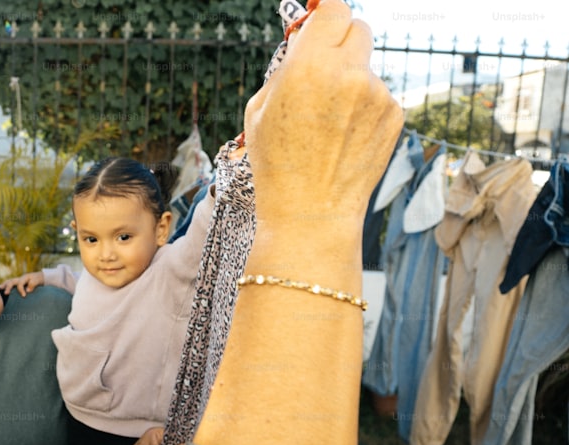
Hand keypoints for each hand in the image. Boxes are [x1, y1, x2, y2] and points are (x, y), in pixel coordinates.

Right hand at [0, 271, 44, 296]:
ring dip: (4, 286)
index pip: (20, 283)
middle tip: (6, 293)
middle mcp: (19, 278)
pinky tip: (0, 291)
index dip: (21, 289)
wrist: (39, 277)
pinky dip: (5, 286)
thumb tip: (28, 290)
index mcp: (24, 277)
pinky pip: (9, 284)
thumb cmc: (39, 279)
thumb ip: (33, 284)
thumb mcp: (38, 280)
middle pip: (12, 281)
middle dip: (8, 287)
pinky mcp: (16, 284)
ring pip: (9, 282)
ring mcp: (17, 281)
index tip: (24, 296)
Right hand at [244, 0, 402, 245]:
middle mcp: (350, 74)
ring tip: (328, 124)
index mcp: (310, 66)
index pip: (334, 10)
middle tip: (324, 67)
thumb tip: (306, 42)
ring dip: (351, 82)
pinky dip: (364, 109)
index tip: (319, 22)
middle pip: (358, 28)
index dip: (325, 15)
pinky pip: (379, 96)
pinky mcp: (395, 116)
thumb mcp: (260, 109)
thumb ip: (287, 68)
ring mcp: (378, 95)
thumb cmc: (276, 164)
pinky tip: (345, 139)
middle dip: (341, 41)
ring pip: (367, 68)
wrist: (310, 213)